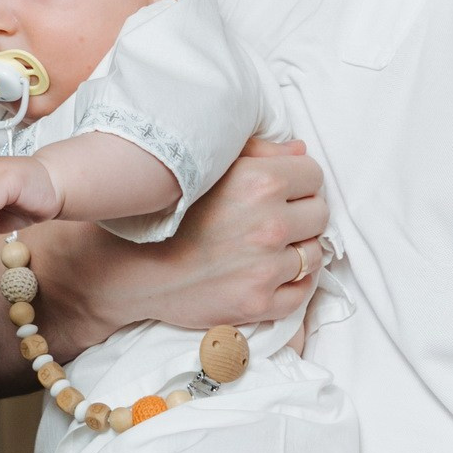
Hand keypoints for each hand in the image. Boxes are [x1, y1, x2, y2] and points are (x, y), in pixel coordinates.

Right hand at [94, 139, 326, 331]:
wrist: (132, 268)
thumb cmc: (167, 212)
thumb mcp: (208, 166)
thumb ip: (259, 152)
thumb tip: (300, 149)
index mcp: (260, 182)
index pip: (313, 175)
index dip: (298, 180)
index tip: (282, 188)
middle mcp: (269, 224)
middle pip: (320, 213)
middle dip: (300, 212)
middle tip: (274, 218)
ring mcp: (266, 268)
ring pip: (315, 253)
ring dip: (298, 249)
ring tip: (269, 246)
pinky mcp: (259, 303)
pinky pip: (303, 292)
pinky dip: (293, 283)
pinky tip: (270, 273)